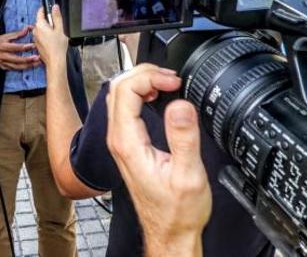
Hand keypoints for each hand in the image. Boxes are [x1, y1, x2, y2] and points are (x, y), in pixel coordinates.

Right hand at [0, 26, 40, 70]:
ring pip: (17, 66)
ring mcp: (3, 63)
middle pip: (16, 59)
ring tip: (37, 63)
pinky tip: (30, 66)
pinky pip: (15, 69)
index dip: (24, 47)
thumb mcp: (4, 36)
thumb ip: (17, 34)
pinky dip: (23, 68)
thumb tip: (27, 29)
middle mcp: (2, 55)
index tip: (33, 45)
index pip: (14, 47)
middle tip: (37, 57)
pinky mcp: (4, 67)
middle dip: (28, 59)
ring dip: (28, 65)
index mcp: (2, 46)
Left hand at [32, 5, 68, 67]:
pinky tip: (53, 42)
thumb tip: (55, 7)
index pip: (40, 11)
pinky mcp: (37, 44)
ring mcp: (35, 38)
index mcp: (40, 25)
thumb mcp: (60, 29)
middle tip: (57, 27)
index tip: (52, 10)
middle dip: (49, 22)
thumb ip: (57, 16)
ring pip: (42, 29)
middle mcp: (35, 30)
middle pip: (41, 21)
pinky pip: (41, 36)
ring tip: (56, 36)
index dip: (47, 9)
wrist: (55, 61)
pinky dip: (46, 36)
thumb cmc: (58, 47)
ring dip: (48, 30)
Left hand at [106, 64, 209, 254]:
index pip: (125, 90)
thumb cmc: (178, 211)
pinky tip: (158, 96)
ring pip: (119, 96)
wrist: (170, 232)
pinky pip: (126, 108)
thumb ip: (183, 138)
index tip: (174, 81)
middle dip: (144, 73)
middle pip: (117, 87)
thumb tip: (180, 104)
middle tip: (171, 77)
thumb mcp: (189, 175)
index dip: (149, 76)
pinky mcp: (127, 144)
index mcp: (127, 143)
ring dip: (142, 81)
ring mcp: (120, 142)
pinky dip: (141, 94)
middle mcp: (118, 140)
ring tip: (168, 82)